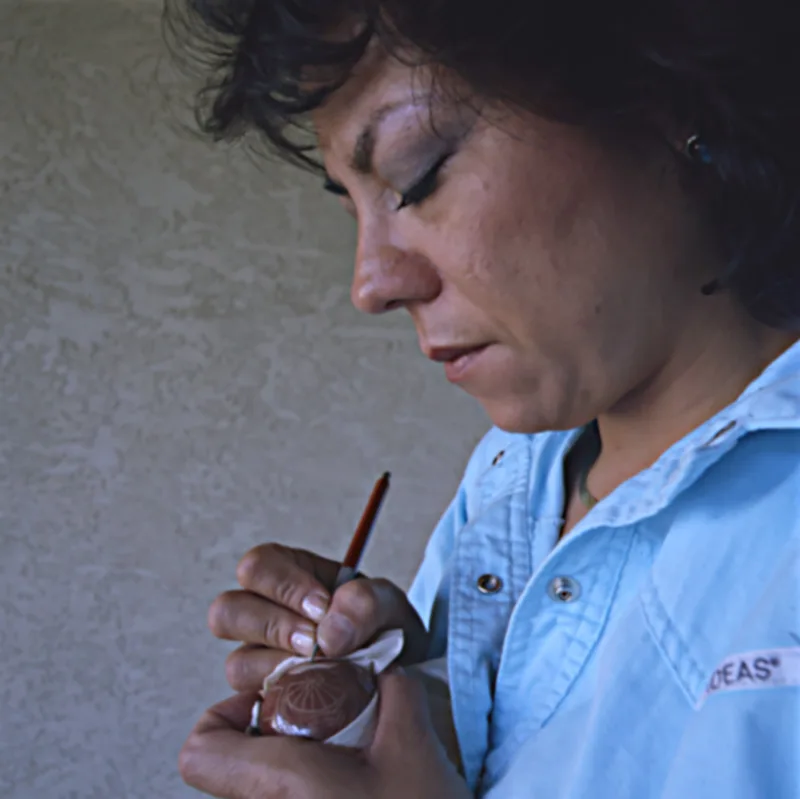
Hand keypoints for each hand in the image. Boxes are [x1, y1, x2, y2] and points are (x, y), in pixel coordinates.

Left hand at [179, 669, 470, 798]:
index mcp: (284, 784)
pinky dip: (299, 788)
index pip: (199, 751)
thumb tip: (383, 668)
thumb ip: (394, 689)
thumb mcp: (414, 742)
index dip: (220, 718)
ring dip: (283, 764)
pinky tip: (343, 785)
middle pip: (226, 769)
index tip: (263, 703)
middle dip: (263, 735)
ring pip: (253, 789)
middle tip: (307, 723)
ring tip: (332, 756)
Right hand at [208, 544, 430, 691]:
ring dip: (278, 668)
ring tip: (320, 671)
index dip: (282, 585)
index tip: (323, 607)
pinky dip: (285, 700)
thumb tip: (329, 633)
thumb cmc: (386, 629)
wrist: (401, 674)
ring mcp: (259, 659)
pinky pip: (254, 704)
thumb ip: (366, 602)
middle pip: (227, 611)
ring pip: (236, 663)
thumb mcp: (389, 604)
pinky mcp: (265, 701)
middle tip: (315, 643)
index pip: (257, 566)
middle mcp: (264, 614)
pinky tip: (318, 697)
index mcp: (289, 575)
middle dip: (274, 627)